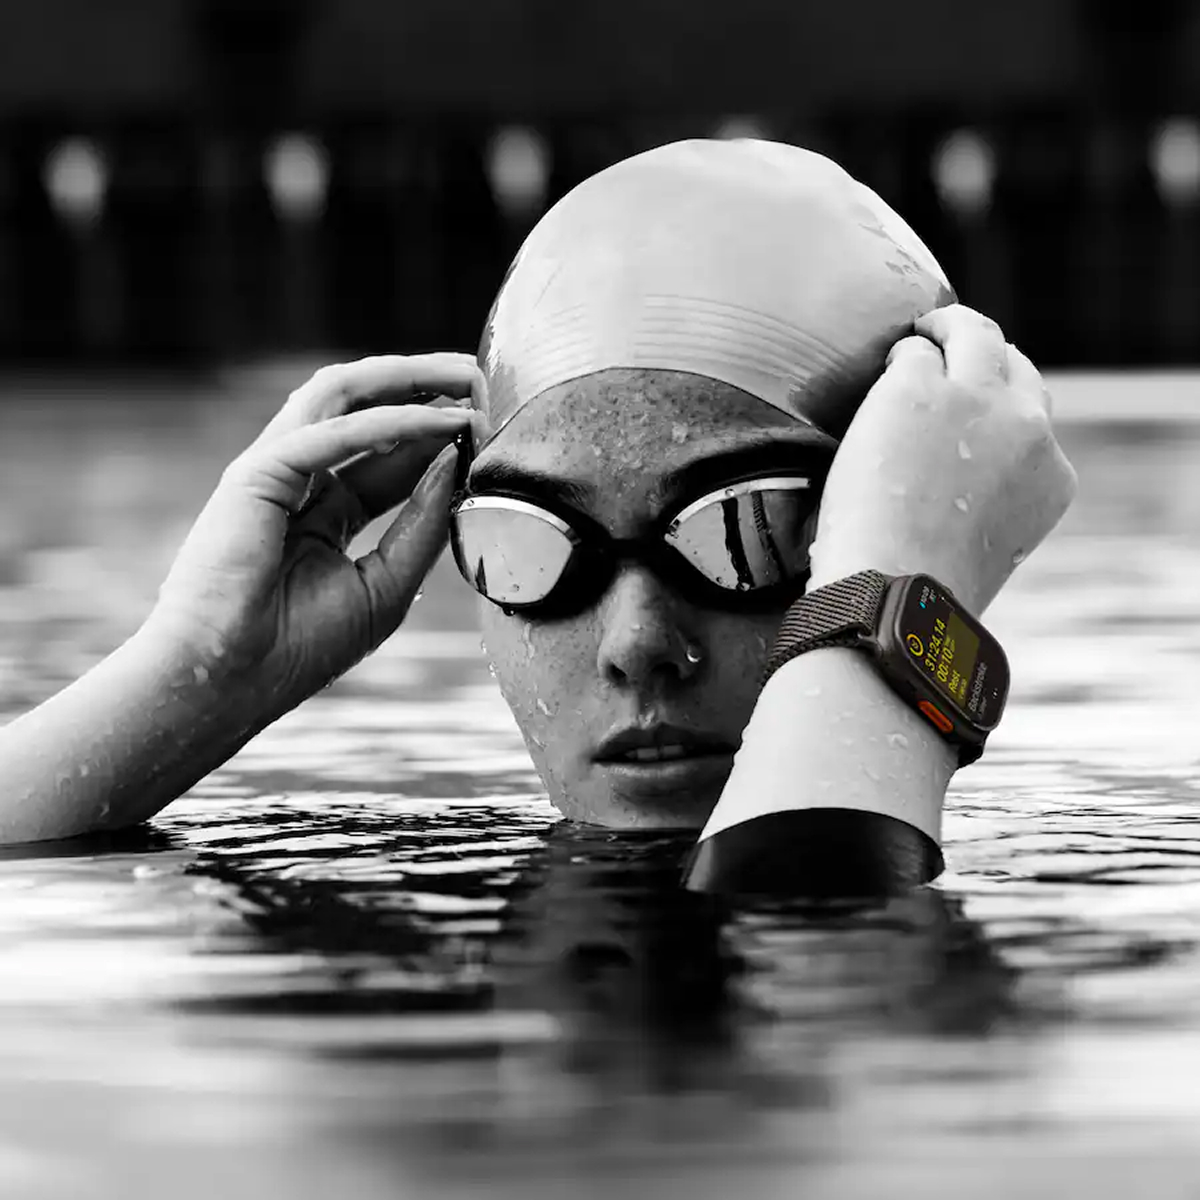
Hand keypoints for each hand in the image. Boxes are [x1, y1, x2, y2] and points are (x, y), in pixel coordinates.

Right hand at [148, 354, 482, 720]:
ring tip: (463, 375)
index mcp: (325, 514)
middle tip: (483, 376)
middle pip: (368, 411)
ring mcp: (274, 472)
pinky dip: (386, 423)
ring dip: (406, 379)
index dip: (440, 436)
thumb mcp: (384, 585)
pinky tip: (435, 421)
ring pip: (341, 396)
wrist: (227, 682)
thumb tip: (454, 461)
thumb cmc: (298, 647)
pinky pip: (329, 432)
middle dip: (426, 388)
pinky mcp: (254, 474)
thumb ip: (420, 524)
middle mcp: (299, 482)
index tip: (492, 422)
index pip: (390, 457)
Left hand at [807, 304, 1076, 612]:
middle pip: (1016, 370)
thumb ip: (987, 503)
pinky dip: (901, 357)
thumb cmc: (921, 588)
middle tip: (953, 350)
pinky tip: (886, 366)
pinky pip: (914, 352)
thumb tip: (951, 489)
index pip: (1035, 426)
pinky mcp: (920, 386)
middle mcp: (1027, 429)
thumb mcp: (985, 547)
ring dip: (951, 329)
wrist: (894, 587)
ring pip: (976, 336)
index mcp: (1050, 479)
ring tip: (926, 330)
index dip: (1002, 414)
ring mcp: (976, 400)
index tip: (976, 414)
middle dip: (989, 359)